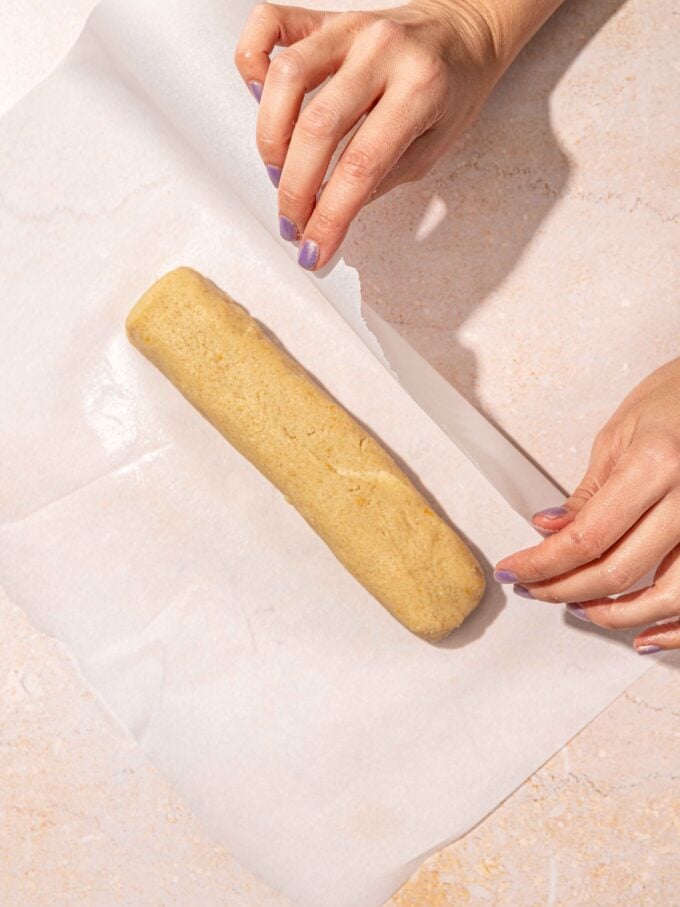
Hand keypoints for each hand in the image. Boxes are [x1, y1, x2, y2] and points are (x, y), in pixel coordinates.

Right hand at [234, 0, 504, 269]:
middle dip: (296, 191)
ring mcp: (348, 27)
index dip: (330, 217)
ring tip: (279, 172)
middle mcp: (381, 50)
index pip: (361, 165)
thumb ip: (380, 177)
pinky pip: (268, 24)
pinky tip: (261, 99)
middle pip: (317, 128)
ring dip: (272, 139)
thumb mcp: (432, 147)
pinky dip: (251, 61)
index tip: (314, 250)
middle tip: (292, 223)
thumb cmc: (452, 90)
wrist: (465, 30)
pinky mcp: (324, 16)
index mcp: (420, 87)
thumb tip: (328, 213)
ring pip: (286, 78)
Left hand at [494, 358, 679, 652]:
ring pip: (666, 596)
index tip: (514, 570)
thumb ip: (588, 494)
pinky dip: (674, 627)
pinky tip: (644, 635)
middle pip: (618, 571)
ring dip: (615, 614)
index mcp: (656, 466)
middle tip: (532, 589)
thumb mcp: (619, 436)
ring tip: (577, 608)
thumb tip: (549, 531)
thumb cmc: (675, 398)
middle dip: (563, 588)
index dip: (542, 563)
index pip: (586, 538)